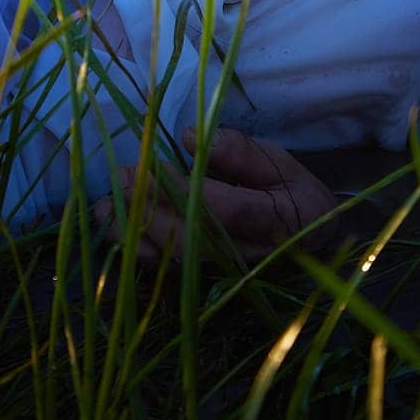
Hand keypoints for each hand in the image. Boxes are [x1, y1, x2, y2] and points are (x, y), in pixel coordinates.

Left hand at [96, 127, 338, 264]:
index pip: (222, 210)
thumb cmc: (296, 195)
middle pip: (192, 241)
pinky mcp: (211, 281)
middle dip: (150, 209)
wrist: (315, 247)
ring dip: (135, 236)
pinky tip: (115, 233)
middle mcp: (248, 256)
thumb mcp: (282, 163)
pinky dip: (140, 253)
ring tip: (103, 209)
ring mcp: (228, 275)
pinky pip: (172, 272)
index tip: (151, 163)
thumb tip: (190, 138)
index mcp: (275, 221)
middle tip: (121, 178)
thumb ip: (241, 152)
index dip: (183, 188)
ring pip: (176, 262)